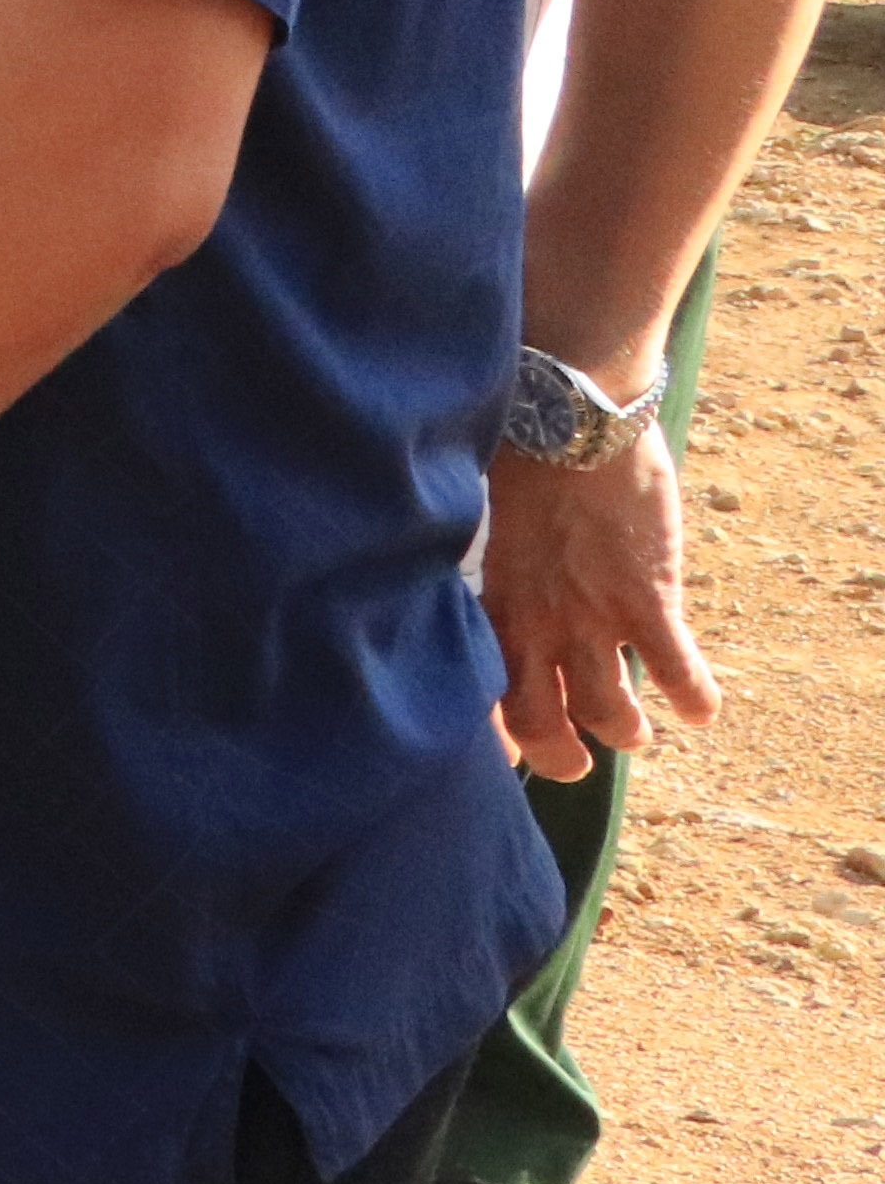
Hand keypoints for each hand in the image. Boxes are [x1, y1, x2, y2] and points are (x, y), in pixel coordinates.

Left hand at [479, 418, 720, 780]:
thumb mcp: (487, 522)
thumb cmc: (523, 457)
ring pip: (611, 710)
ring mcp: (595, 616)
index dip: (495, 732)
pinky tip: (700, 710)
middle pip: (542, 721)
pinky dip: (694, 698)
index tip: (505, 755)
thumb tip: (484, 587)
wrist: (574, 419)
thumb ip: (494, 568)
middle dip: (560, 755)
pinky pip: (678, 670)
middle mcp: (539, 623)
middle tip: (576, 764)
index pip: (485, 690)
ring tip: (638, 734)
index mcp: (495, 603)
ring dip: (627, 731)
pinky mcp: (649, 599)